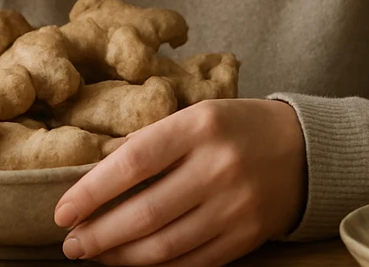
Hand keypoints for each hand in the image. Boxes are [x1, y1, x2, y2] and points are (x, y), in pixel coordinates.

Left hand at [54, 99, 306, 266]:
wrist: (306, 150)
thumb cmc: (236, 127)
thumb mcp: (196, 116)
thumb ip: (152, 142)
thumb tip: (95, 176)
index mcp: (199, 126)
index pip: (133, 162)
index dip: (91, 191)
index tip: (62, 211)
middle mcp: (218, 167)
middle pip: (146, 212)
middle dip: (99, 234)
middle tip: (71, 244)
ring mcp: (235, 207)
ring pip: (166, 246)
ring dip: (122, 257)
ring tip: (95, 255)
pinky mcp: (246, 237)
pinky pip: (193, 263)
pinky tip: (134, 264)